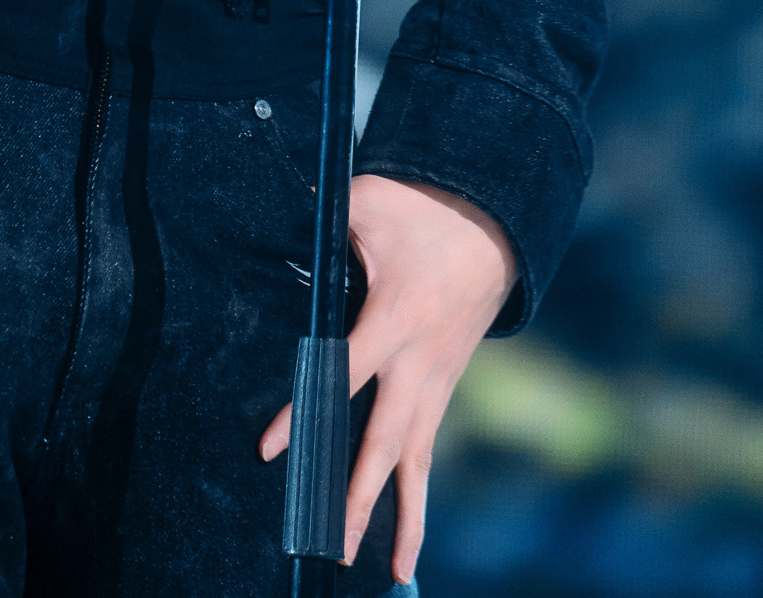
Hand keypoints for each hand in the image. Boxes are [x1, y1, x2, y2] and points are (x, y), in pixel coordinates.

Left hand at [259, 174, 516, 577]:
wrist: (493, 220)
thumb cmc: (420, 208)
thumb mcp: (366, 202)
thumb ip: (319, 216)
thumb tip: (270, 211)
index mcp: (394, 319)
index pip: (340, 374)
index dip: (304, 412)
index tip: (269, 451)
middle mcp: (418, 361)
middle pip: (385, 441)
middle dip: (359, 495)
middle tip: (334, 544)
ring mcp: (436, 378)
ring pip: (416, 458)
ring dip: (402, 516)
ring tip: (392, 571)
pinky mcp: (444, 384)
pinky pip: (428, 445)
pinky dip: (418, 492)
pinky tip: (408, 537)